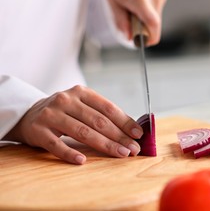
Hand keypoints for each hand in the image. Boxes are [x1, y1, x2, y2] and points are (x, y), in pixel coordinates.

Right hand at [4, 85, 142, 164]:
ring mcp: (51, 115)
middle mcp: (66, 100)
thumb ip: (102, 114)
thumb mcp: (81, 105)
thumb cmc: (64, 112)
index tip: (138, 134)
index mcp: (81, 92)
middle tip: (133, 149)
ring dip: (104, 145)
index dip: (125, 122)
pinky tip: (82, 161)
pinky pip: (56, 145)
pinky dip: (69, 154)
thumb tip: (131, 130)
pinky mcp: (38, 130)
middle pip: (98, 121)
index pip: (108, 108)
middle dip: (119, 136)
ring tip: (119, 154)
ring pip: (82, 132)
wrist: (27, 114)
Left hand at [103, 0, 167, 45]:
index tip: (143, 43)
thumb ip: (122, 22)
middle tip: (132, 25)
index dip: (150, 37)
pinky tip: (140, 5)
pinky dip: (149, 14)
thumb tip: (129, 37)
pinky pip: (157, 11)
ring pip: (157, 19)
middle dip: (145, 30)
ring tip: (134, 11)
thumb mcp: (112, 3)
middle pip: (155, 24)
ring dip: (147, 21)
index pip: (153, 23)